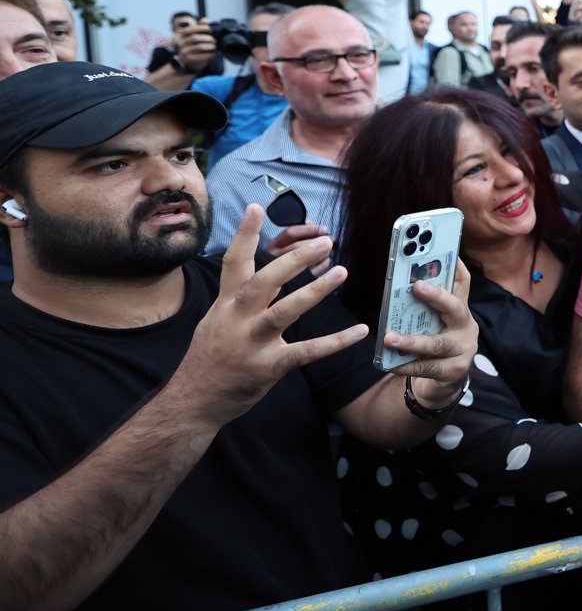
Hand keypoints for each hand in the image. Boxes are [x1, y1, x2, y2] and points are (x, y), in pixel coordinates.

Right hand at [165, 206, 367, 427]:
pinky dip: (335, 342)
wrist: (193, 402)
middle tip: (324, 242)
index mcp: (224, 305)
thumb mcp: (216, 321)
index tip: (257, 208)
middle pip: (264, 281)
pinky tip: (359, 331)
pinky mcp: (268, 368)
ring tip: (341, 271)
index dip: (245, 235)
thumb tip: (268, 274)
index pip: (234, 263)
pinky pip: (306, 352)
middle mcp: (236, 319)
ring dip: (315, 291)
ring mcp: (252, 344)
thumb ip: (242, 298)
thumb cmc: (210, 358)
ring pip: (285, 311)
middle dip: (293, 259)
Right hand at [175, 26, 217, 71]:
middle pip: (194, 38)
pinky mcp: (189, 59)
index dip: (199, 28)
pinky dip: (210, 54)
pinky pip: (201, 56)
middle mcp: (181, 43)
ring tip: (215, 45)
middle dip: (207, 38)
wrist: (190, 61)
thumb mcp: (195, 36)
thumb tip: (206, 20)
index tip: (209, 28)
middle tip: (215, 39)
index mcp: (182, 35)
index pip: (189, 30)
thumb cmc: (194, 46)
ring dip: (209, 45)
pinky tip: (214, 52)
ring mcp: (184, 52)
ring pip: (199, 47)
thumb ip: (200, 27)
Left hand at [387, 261, 476, 407]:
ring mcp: (465, 349)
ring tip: (389, 338)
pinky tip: (391, 364)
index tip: (447, 250)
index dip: (456, 266)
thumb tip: (400, 287)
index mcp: (460, 309)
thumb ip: (421, 309)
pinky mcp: (456, 370)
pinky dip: (408, 365)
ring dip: (412, 340)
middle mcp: (466, 326)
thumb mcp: (431, 323)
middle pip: (455, 307)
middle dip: (436, 295)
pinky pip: (429, 367)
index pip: (462, 283)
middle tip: (416, 286)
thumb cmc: (433, 345)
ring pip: (439, 343)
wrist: (446, 381)